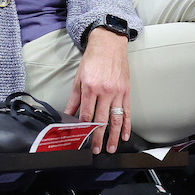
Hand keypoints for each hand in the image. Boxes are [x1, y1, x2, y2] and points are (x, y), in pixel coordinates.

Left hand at [65, 28, 129, 153]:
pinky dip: (126, 126)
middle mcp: (105, 91)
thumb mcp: (79, 77)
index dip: (83, 128)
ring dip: (113, 136)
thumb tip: (68, 113)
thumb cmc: (93, 59)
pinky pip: (127, 112)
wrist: (109, 44)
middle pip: (101, 120)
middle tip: (96, 150)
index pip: (86, 114)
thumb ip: (74, 98)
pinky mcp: (126, 92)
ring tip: (111, 148)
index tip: (82, 138)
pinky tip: (124, 135)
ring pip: (116, 119)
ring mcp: (117, 92)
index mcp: (90, 87)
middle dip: (98, 137)